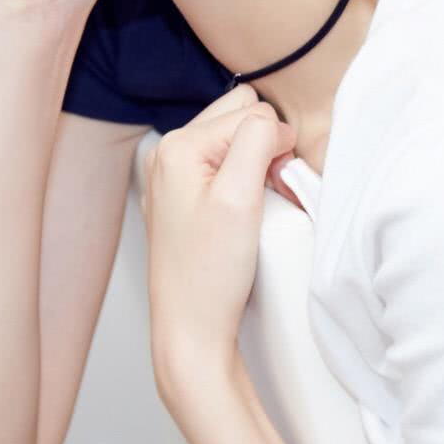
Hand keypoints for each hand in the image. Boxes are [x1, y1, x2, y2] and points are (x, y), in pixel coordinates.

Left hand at [142, 83, 296, 391]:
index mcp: (177, 146)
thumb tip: (272, 122)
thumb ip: (256, 141)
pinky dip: (244, 182)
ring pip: (234, 143)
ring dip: (256, 165)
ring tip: (257, 205)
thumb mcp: (241, 197)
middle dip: (264, 148)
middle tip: (267, 193)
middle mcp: (168, 154)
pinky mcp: (183, 199)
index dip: (275, 147)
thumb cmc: (210, 273)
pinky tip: (244, 214)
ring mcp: (172, 177)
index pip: (251, 113)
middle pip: (239, 119)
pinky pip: (223, 168)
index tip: (274, 189)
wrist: (191, 330)